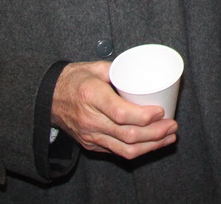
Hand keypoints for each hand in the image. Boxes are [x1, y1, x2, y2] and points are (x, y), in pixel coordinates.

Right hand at [51, 61, 177, 158]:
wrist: (47, 97)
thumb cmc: (74, 79)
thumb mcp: (95, 67)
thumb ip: (119, 70)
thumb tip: (144, 73)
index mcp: (91, 96)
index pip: (120, 113)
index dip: (144, 116)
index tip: (161, 111)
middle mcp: (90, 120)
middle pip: (128, 135)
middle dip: (156, 133)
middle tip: (173, 125)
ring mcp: (90, 135)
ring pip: (125, 149)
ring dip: (151, 146)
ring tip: (169, 137)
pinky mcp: (92, 144)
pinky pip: (118, 152)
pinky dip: (138, 150)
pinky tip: (153, 143)